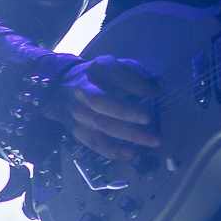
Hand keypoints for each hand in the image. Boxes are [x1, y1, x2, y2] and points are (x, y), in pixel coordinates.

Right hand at [41, 55, 160, 161]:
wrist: (62, 89)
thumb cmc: (100, 79)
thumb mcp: (116, 68)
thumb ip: (138, 74)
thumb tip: (158, 85)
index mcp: (97, 69)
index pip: (117, 74)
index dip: (137, 84)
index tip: (155, 92)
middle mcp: (83, 90)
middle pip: (101, 101)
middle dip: (125, 111)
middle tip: (148, 119)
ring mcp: (78, 113)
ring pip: (100, 125)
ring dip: (128, 134)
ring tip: (152, 140)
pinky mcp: (77, 131)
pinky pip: (96, 144)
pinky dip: (115, 151)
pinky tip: (133, 153)